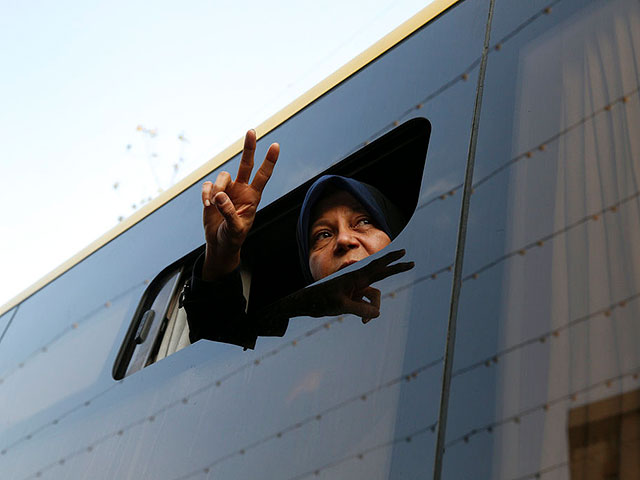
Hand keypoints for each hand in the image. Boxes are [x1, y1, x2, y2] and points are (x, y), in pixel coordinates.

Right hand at [201, 130, 278, 280]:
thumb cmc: (232, 237)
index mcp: (253, 197)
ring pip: (222, 176)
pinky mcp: (212, 192)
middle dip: (249, 147)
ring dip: (216, 190)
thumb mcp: (234, 229)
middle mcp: (241, 189)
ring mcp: (227, 189)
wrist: (220, 243)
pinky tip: (207, 206)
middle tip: (252, 130)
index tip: (276, 145)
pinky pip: (207, 185)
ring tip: (213, 206)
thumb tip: (220, 197)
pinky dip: (206, 194)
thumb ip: (229, 213)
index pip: (263, 176)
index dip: (269, 161)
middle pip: (246, 164)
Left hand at [294, 249, 413, 322]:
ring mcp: (356, 290)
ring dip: (373, 310)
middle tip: (412, 263)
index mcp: (355, 277)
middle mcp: (358, 281)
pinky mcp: (354, 298)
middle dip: (396, 269)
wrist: (308, 304)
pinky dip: (367, 314)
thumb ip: (361, 310)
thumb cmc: (322, 301)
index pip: (377, 266)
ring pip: (374, 298)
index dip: (391, 260)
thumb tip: (377, 314)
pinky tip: (362, 321)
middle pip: (382, 274)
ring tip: (363, 322)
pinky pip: (367, 306)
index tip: (403, 252)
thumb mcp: (342, 306)